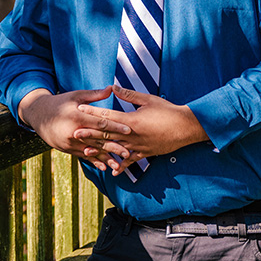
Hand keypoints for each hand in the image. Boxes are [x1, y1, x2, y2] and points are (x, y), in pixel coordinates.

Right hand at [17, 87, 131, 172]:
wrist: (38, 116)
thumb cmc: (60, 103)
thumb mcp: (76, 96)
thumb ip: (94, 94)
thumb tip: (112, 88)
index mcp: (76, 116)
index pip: (99, 123)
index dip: (115, 127)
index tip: (128, 130)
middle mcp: (73, 132)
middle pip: (97, 140)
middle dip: (114, 147)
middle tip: (128, 152)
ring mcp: (69, 142)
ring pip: (91, 151)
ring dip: (105, 159)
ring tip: (119, 165)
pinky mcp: (67, 149)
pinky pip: (83, 156)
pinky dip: (94, 162)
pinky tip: (104, 168)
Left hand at [74, 86, 208, 175]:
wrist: (185, 128)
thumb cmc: (168, 111)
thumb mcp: (148, 100)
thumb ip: (129, 95)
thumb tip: (113, 88)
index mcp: (131, 120)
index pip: (108, 116)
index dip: (93, 112)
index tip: (80, 110)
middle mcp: (132, 135)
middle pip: (106, 134)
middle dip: (90, 133)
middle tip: (74, 132)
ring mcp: (138, 146)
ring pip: (115, 149)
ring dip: (100, 150)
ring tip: (86, 151)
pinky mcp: (145, 153)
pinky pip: (130, 161)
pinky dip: (121, 166)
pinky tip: (112, 172)